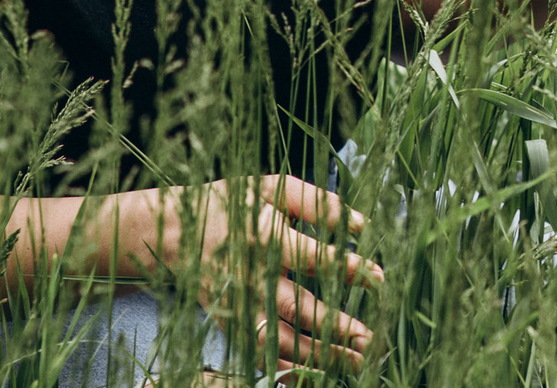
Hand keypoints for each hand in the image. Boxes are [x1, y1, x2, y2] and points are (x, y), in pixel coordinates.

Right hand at [139, 176, 380, 374]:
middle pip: (297, 309)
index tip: (379, 277)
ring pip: (279, 340)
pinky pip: (260, 354)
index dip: (345, 269)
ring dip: (318, 356)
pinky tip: (314, 377)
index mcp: (264, 238)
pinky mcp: (231, 323)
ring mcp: (239, 306)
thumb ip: (316, 202)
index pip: (311, 257)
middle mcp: (252, 278)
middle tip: (371, 338)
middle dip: (336, 327)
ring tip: (357, 363)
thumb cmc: (234, 205)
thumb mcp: (272, 188)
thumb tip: (361, 224)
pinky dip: (286, 369)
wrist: (176, 232)